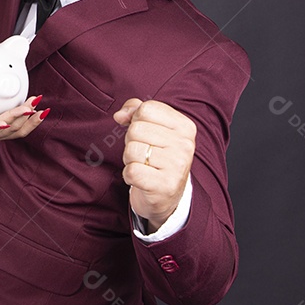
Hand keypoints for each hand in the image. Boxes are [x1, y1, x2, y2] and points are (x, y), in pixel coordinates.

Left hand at [114, 99, 195, 231]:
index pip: (146, 109)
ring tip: (144, 166)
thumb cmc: (157, 156)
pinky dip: (129, 175)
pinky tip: (141, 179)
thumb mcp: (152, 128)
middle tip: (144, 154)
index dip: (136, 121)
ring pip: (131, 150)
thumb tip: (119, 115)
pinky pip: (131, 171)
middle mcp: (185, 144)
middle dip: (132, 141)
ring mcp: (177, 166)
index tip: (146, 135)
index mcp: (185, 126)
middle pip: (136, 129)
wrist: (166, 195)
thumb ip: (136, 111)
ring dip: (130, 159)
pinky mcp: (164, 185)